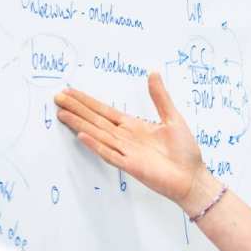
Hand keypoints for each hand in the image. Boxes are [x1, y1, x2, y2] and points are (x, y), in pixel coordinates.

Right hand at [54, 72, 210, 212]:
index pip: (105, 111)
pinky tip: (82, 135)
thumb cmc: (185, 152)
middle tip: (57, 97)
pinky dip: (96, 145)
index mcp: (134, 127)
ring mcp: (126, 153)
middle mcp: (126, 139)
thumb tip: (153, 73)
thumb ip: (160, 97)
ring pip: (98, 134)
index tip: (70, 91)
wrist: (193, 178)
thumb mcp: (173, 118)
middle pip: (96, 120)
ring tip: (62, 112)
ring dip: (80, 124)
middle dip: (77, 108)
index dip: (87, 101)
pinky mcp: (131, 166)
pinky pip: (109, 154)